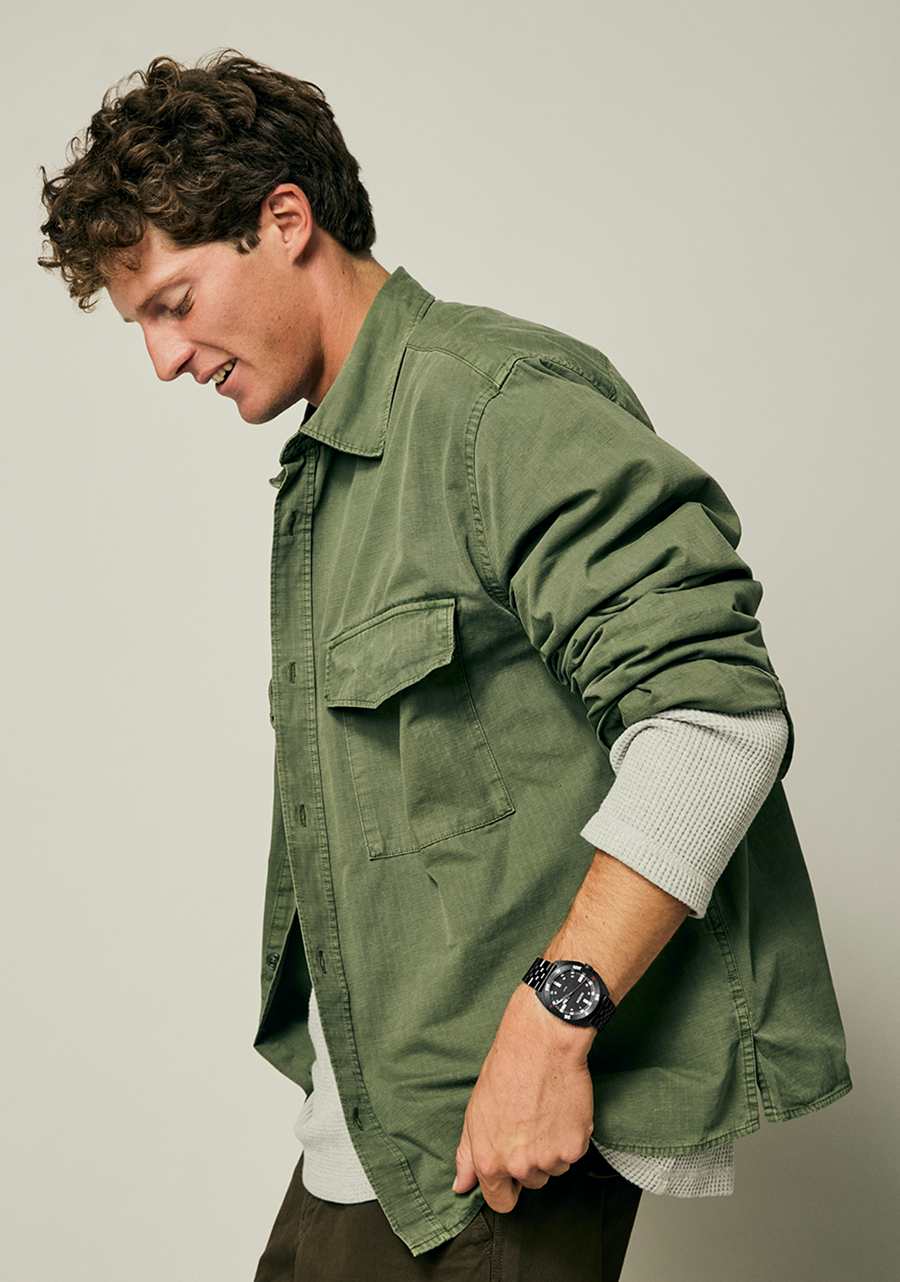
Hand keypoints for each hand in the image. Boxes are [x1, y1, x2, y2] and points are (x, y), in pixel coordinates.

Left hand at [452, 983, 595, 1212]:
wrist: (540, 1045)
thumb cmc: (505, 1071)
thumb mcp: (474, 1113)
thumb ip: (467, 1156)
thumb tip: (460, 1186)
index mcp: (490, 1161)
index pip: (500, 1202)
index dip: (505, 1188)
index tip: (511, 1175)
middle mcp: (519, 1166)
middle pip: (530, 1182)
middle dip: (530, 1160)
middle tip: (528, 1124)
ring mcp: (549, 1158)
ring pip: (553, 1168)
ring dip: (551, 1149)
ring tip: (543, 1114)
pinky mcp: (575, 1147)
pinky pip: (572, 1153)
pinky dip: (570, 1137)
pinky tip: (559, 1110)